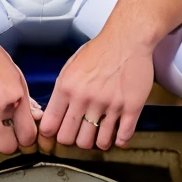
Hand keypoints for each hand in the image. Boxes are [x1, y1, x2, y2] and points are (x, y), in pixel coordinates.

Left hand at [37, 29, 154, 151]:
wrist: (128, 38)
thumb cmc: (99, 50)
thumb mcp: (71, 67)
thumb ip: (62, 90)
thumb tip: (54, 112)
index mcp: (67, 88)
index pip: (50, 126)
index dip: (52, 134)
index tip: (58, 133)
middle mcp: (86, 99)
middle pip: (71, 139)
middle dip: (74, 141)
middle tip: (80, 135)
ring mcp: (109, 105)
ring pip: (97, 142)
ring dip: (98, 142)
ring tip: (100, 136)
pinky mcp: (131, 107)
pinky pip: (123, 136)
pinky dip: (119, 141)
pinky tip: (118, 136)